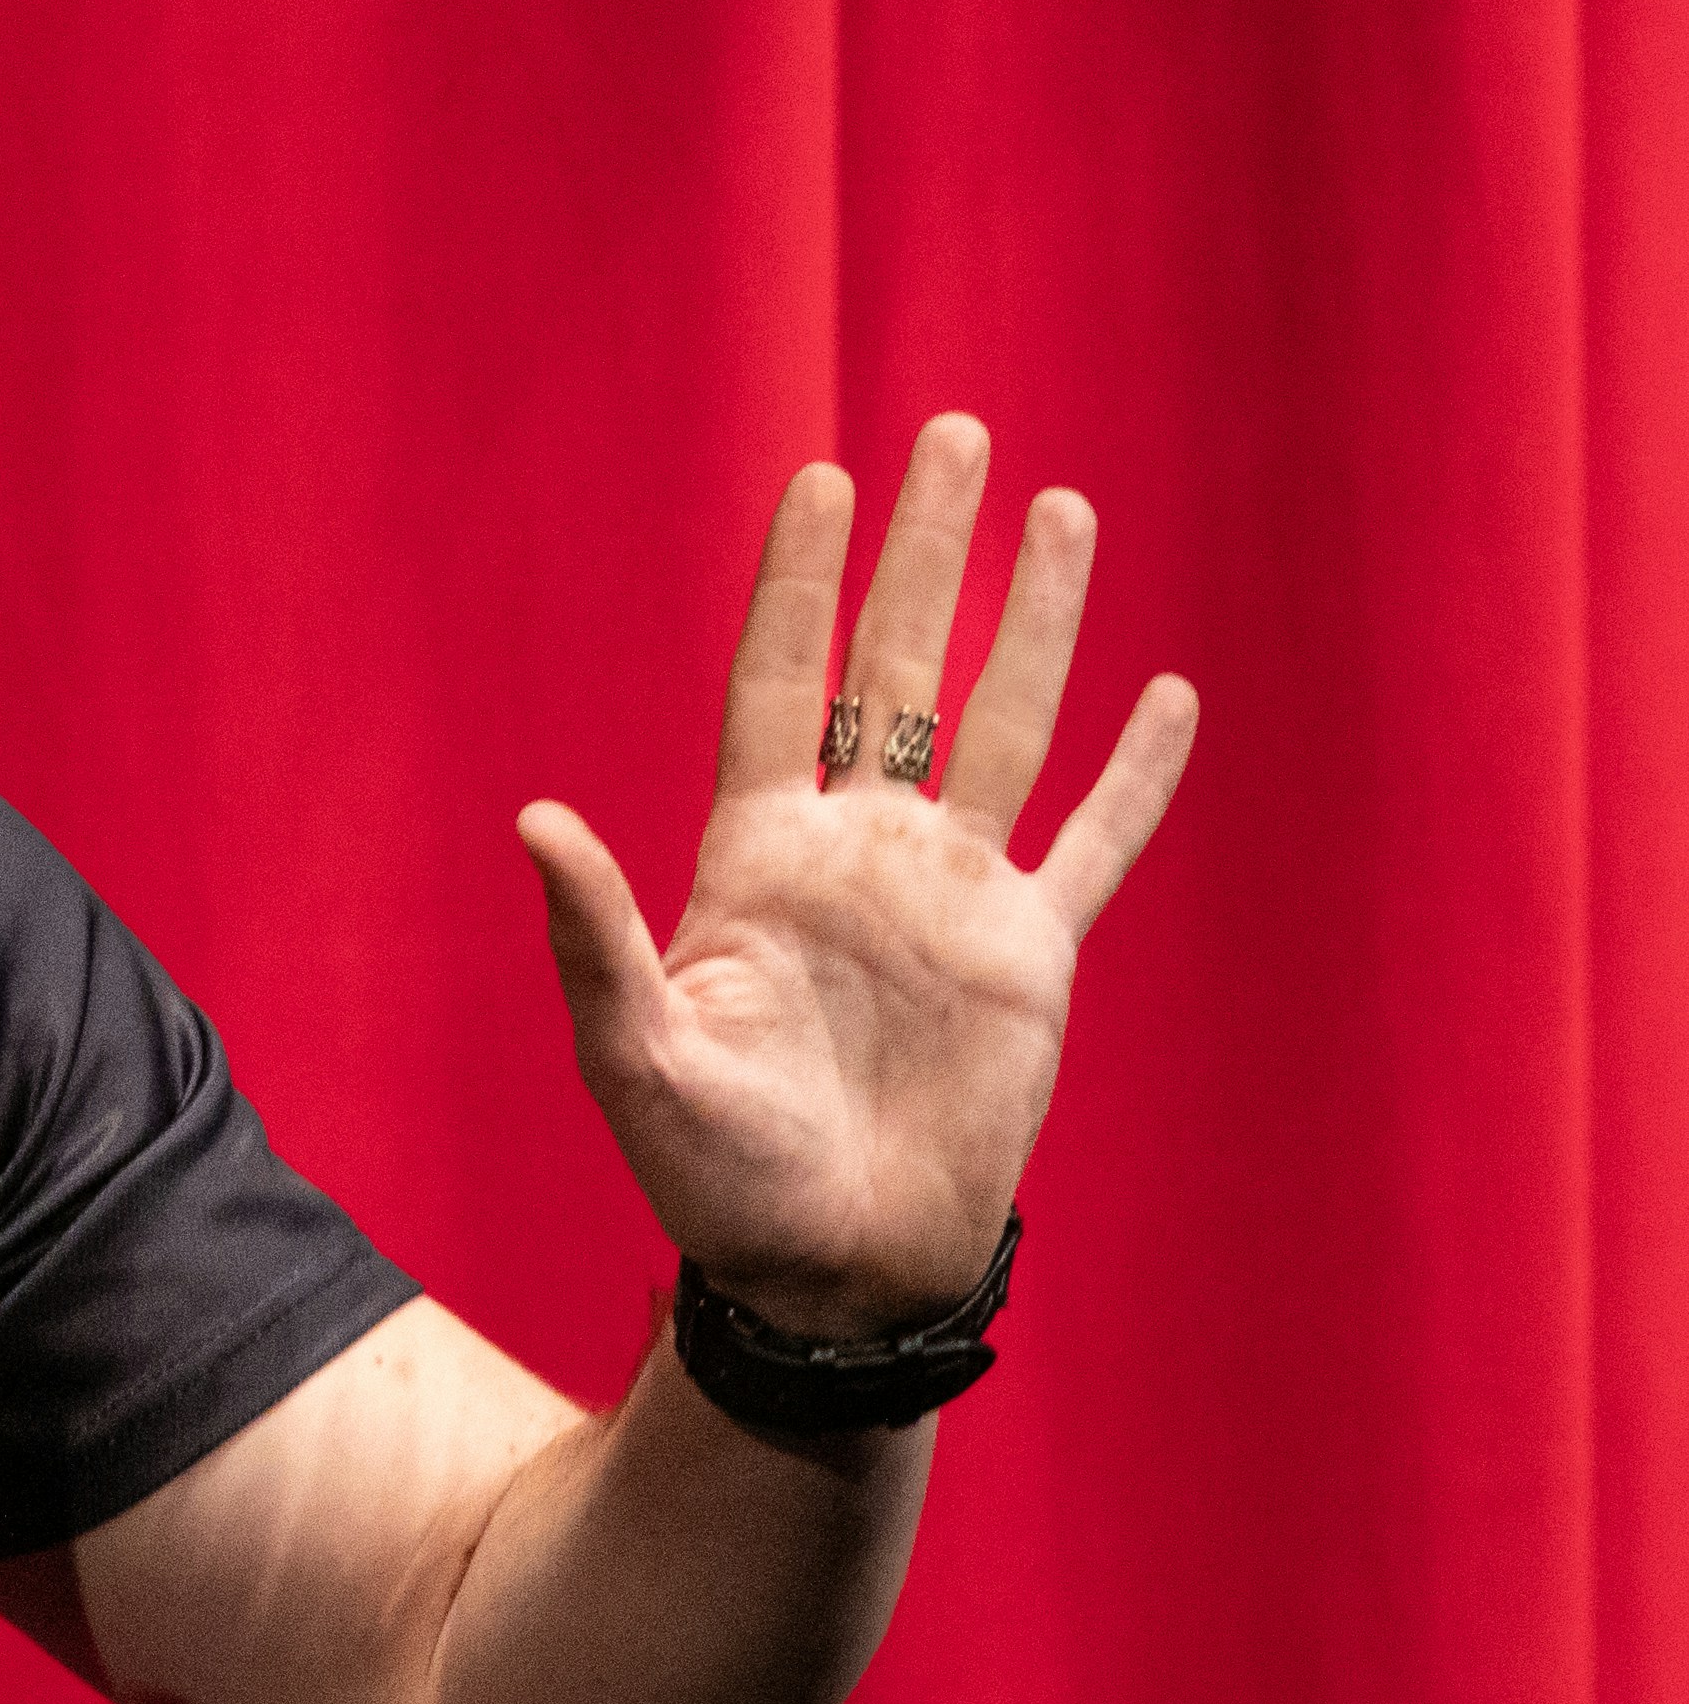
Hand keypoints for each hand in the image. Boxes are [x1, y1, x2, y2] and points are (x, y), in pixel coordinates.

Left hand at [516, 417, 1199, 1340]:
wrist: (828, 1271)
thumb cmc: (713, 1174)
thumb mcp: (633, 1051)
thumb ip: (594, 934)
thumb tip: (534, 818)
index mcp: (758, 856)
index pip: (781, 680)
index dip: (800, 581)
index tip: (823, 476)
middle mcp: (859, 851)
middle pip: (897, 664)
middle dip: (925, 552)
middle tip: (952, 432)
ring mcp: (950, 897)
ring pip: (1003, 721)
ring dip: (1035, 620)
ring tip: (1059, 509)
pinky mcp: (1030, 959)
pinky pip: (1095, 843)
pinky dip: (1136, 773)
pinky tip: (1169, 694)